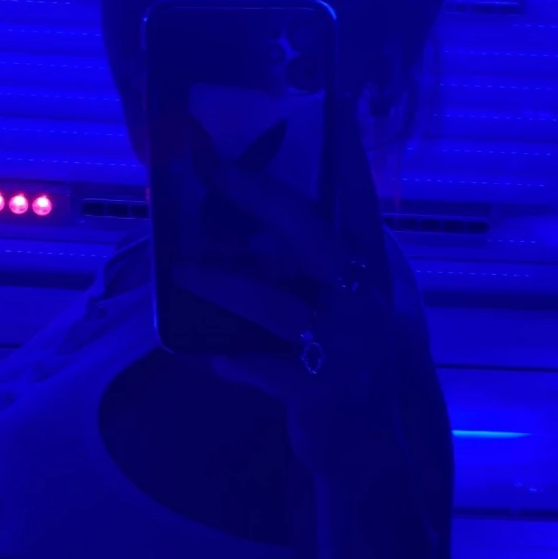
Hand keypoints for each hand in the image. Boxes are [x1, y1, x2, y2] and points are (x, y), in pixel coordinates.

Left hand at [176, 119, 409, 479]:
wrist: (370, 456)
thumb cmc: (349, 373)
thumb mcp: (348, 313)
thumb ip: (318, 272)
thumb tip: (256, 227)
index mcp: (375, 276)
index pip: (361, 204)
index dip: (346, 157)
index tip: (333, 102)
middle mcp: (367, 304)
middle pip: (315, 238)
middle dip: (265, 201)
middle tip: (219, 174)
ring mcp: (346, 348)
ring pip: (277, 304)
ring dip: (226, 284)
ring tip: (182, 269)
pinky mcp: (319, 390)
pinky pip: (259, 366)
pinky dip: (229, 360)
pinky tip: (205, 356)